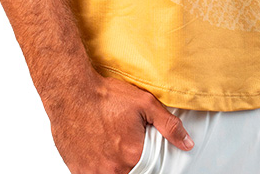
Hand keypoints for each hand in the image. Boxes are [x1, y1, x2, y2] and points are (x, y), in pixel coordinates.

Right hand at [46, 71, 194, 173]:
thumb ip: (169, 126)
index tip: (141, 150)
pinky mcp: (78, 171)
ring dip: (115, 166)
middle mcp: (113, 170)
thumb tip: (187, 143)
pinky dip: (98, 167)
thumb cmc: (105, 97)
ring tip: (110, 145)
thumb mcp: (144, 103)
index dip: (148, 162)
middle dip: (131, 162)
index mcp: (133, 155)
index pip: (150, 171)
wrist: (72, 92)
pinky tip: (97, 150)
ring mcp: (94, 173)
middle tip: (123, 143)